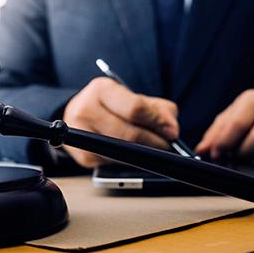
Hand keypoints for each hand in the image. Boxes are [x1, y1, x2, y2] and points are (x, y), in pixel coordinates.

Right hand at [62, 77, 178, 167]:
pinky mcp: (82, 155)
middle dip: (154, 142)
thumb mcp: (137, 98)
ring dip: (142, 153)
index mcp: (102, 89)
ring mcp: (80, 133)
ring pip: (121, 150)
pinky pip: (112, 162)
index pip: (135, 108)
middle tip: (167, 145)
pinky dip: (126, 160)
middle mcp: (85, 109)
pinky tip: (130, 153)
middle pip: (128, 133)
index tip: (173, 132)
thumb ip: (159, 110)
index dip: (157, 122)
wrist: (83, 114)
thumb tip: (171, 129)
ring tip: (153, 149)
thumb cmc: (116, 106)